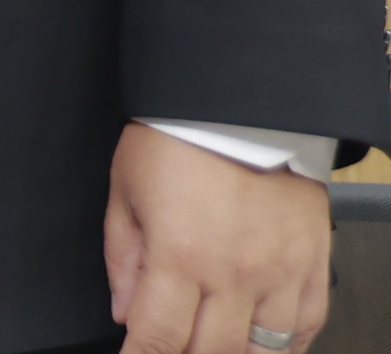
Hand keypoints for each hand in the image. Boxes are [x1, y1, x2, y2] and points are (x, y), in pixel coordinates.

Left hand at [105, 121, 328, 352]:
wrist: (239, 106)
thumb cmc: (176, 140)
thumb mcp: (125, 192)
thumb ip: (124, 259)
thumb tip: (125, 312)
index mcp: (179, 255)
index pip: (159, 338)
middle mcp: (234, 273)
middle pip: (212, 353)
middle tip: (172, 349)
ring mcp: (280, 273)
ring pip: (264, 352)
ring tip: (215, 345)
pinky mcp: (312, 265)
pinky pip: (307, 327)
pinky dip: (286, 346)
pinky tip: (262, 343)